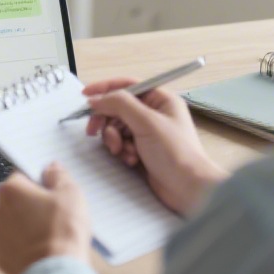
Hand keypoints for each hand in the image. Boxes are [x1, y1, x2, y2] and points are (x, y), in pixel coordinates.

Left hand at [0, 163, 91, 273]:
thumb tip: (53, 168)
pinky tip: (42, 249)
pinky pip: (14, 247)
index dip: (39, 184)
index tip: (51, 192)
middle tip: (54, 215)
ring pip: (13, 225)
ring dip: (26, 227)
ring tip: (49, 235)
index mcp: (11, 191)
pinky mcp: (2, 258)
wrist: (55, 270)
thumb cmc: (61, 232)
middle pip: (15, 202)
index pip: (21, 177)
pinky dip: (25, 247)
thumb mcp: (70, 193)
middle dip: (32, 206)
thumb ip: (59, 176)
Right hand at [82, 77, 227, 214]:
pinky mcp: (143, 150)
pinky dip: (121, 151)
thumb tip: (96, 98)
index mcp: (161, 100)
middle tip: (93, 130)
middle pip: (118, 107)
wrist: (188, 188)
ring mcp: (148, 133)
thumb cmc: (176, 153)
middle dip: (106, 120)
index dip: (105, 88)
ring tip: (123, 151)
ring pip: (116, 127)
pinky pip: (121, 143)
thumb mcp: (147, 122)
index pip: (128, 85)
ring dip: (114, 139)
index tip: (86, 95)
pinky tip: (131, 160)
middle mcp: (154, 114)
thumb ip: (120, 104)